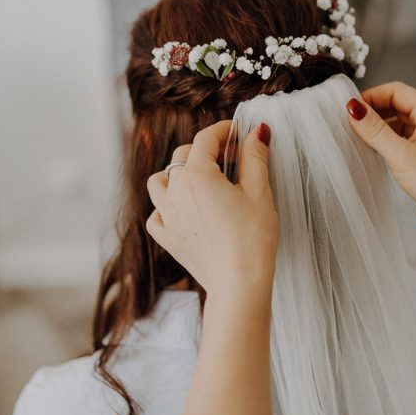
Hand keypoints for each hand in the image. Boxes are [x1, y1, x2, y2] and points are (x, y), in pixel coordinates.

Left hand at [146, 120, 278, 301]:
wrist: (239, 284)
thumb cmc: (253, 238)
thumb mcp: (259, 192)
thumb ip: (254, 157)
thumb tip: (256, 131)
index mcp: (197, 176)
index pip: (206, 139)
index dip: (223, 130)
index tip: (237, 132)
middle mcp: (175, 192)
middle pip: (183, 156)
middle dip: (206, 150)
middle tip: (230, 156)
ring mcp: (166, 216)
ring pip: (159, 181)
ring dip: (177, 174)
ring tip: (201, 180)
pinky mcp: (166, 237)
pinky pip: (156, 213)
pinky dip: (167, 206)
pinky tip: (185, 210)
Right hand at [346, 82, 415, 239]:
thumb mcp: (401, 155)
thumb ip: (375, 131)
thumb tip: (354, 109)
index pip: (396, 90)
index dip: (372, 96)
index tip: (351, 108)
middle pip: (396, 103)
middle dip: (373, 111)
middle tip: (351, 123)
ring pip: (397, 121)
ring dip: (378, 126)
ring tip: (359, 137)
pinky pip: (399, 137)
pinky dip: (384, 140)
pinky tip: (372, 150)